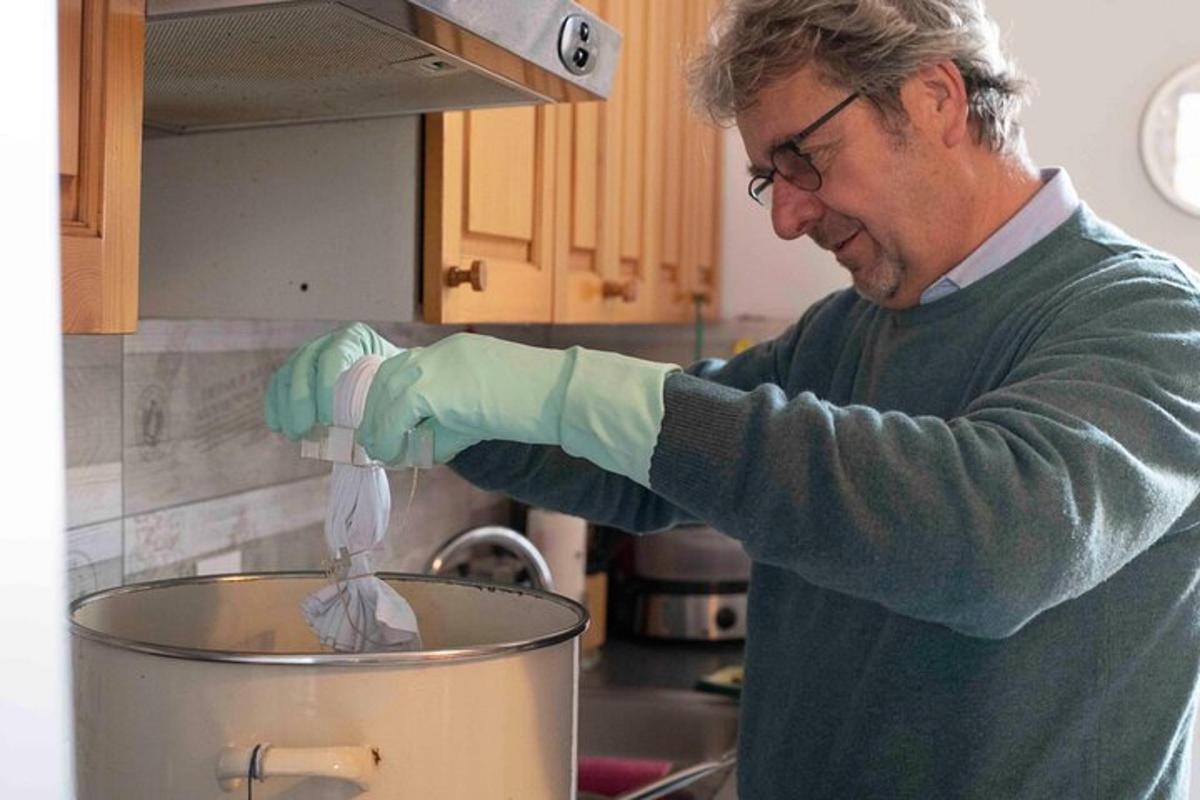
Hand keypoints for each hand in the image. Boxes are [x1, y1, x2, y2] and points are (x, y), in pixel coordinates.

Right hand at [264, 322, 400, 440]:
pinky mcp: (298, 368)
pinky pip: (279, 383)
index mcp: (355, 337)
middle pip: (305, 365)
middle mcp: (329, 340)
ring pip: (288, 374)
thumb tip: (385, 425)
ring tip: (293, 434)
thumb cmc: (396, 382)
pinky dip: (276, 405)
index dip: (325, 385)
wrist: (390, 377)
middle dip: (300, 400)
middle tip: (302, 430)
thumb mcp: (398, 381)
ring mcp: (310, 352)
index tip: (325, 418)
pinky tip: (278, 427)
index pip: (334, 356)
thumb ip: (391, 392)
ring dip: (286, 406)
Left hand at [357, 332, 678, 485]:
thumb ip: (443, 424)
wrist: (558, 396)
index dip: (385, 400)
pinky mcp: (435, 386)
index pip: (401, 370)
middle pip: (384, 377)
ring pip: (384, 394)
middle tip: (373, 443)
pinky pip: (395, 413)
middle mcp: (437, 353)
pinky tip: (398, 454)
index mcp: (449, 353)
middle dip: (373, 412)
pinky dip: (390, 435)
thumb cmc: (531, 406)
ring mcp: (435, 365)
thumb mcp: (477, 412)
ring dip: (379, 427)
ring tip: (383, 452)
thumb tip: (412, 447)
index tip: (382, 428)